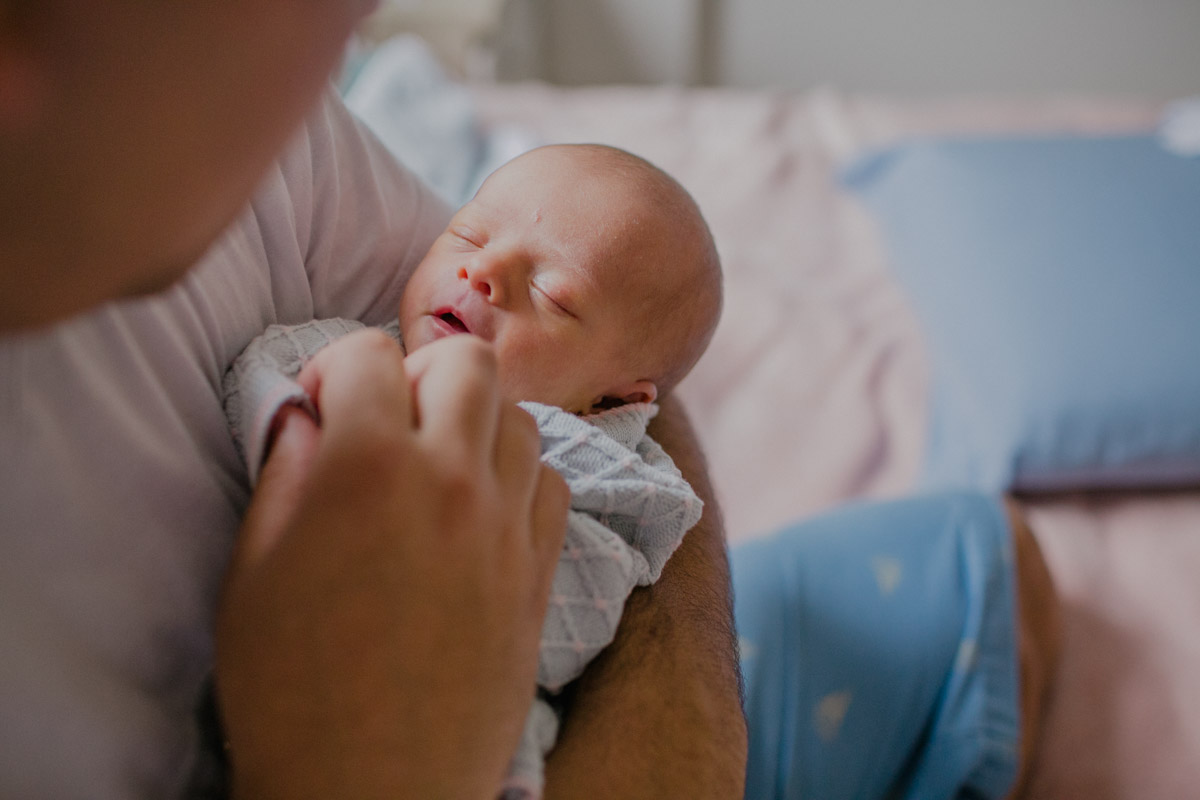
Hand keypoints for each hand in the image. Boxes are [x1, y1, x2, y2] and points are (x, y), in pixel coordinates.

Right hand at [215, 330, 568, 799]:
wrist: (373, 791)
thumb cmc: (291, 692)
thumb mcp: (251, 573)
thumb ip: (284, 471)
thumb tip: (308, 413)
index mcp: (366, 469)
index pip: (367, 353)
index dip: (334, 370)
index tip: (323, 408)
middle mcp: (450, 480)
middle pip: (466, 359)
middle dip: (419, 372)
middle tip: (389, 422)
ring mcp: (507, 525)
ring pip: (518, 416)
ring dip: (475, 422)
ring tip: (438, 466)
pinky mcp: (541, 570)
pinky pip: (552, 482)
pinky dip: (519, 477)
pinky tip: (483, 510)